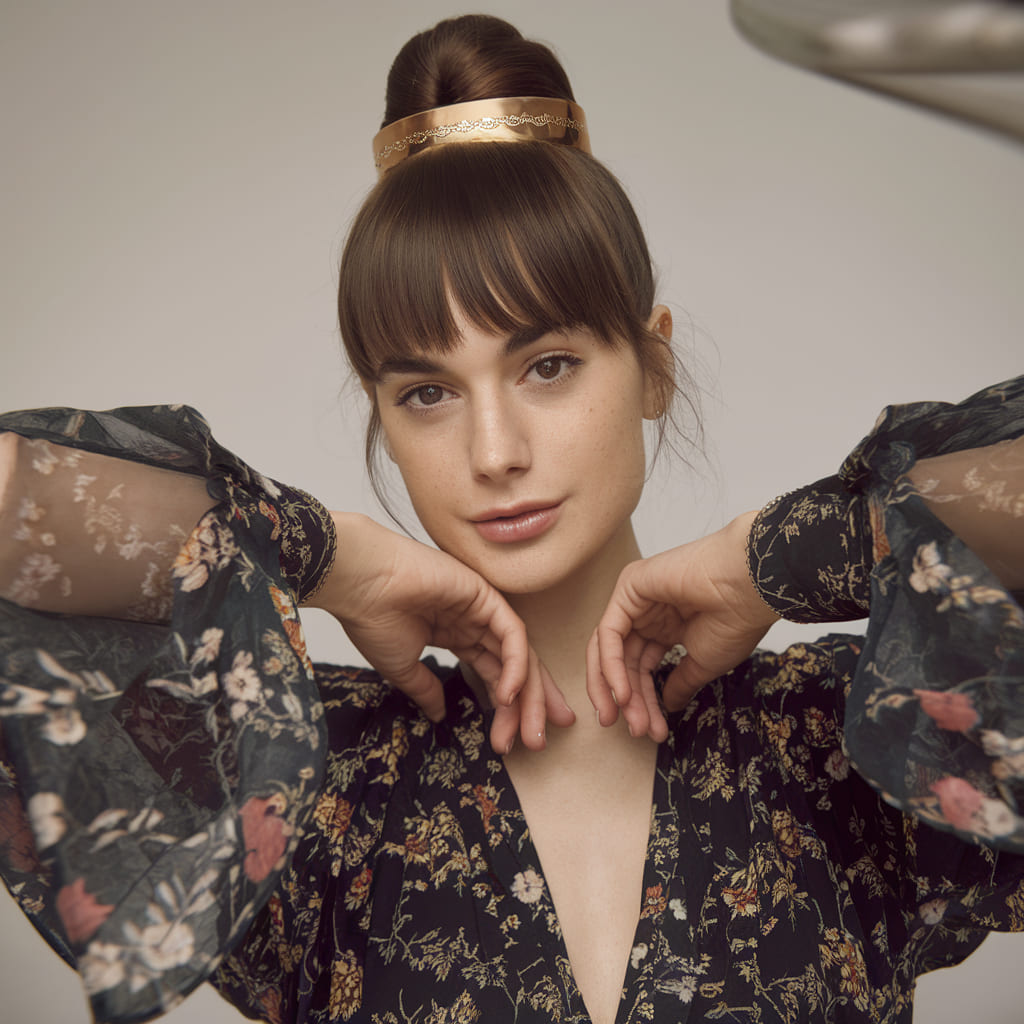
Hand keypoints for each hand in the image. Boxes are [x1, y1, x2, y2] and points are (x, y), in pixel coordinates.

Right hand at [307, 513, 573, 751]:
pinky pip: (512, 634)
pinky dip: (515, 666)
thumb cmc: (372, 618)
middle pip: (515, 667)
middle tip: (538, 743)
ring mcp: (483, 607)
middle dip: (531, 706)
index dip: (507, 709)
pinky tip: (507, 696)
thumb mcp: (403, 666)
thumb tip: (439, 715)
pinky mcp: (486, 594)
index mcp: (457, 635)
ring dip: (528, 695)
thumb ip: (426, 689)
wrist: (359, 585)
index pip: (494, 674)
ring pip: (520, 655)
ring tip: (529, 733)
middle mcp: (475, 621)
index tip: (513, 744)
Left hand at [589, 511, 778, 740]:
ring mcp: (635, 598)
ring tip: (629, 720)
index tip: (651, 731)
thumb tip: (668, 705)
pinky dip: (611, 666)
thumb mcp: (703, 663)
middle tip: (635, 730)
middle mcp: (647, 612)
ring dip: (616, 689)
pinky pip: (609, 633)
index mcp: (666, 626)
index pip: (642, 667)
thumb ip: (679, 682)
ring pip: (609, 649)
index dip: (644, 701)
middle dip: (628, 700)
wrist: (750, 589)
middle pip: (623, 661)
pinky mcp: (628, 587)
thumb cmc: (736, 620)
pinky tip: (624, 694)